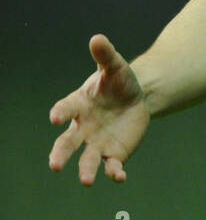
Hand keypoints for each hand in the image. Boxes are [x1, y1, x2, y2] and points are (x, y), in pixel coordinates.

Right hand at [48, 34, 150, 184]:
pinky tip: (119, 177)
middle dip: (61, 154)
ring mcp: (98, 143)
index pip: (65, 109)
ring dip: (86, 171)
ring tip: (86, 181)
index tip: (55, 118)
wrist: (136, 97)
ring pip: (88, 160)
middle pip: (68, 143)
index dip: (60, 113)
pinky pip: (112, 166)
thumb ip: (105, 54)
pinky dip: (114, 173)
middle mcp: (83, 128)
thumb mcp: (115, 66)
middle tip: (55, 165)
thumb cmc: (118, 81)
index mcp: (79, 105)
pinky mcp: (115, 154)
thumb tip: (97, 38)